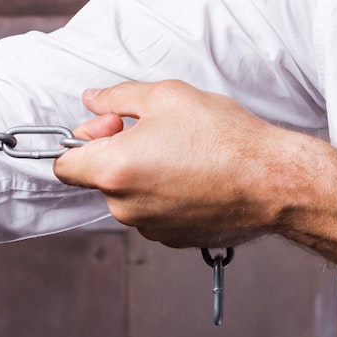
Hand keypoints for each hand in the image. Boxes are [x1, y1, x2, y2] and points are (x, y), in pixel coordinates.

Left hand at [52, 80, 309, 246]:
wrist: (273, 182)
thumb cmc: (224, 138)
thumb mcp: (166, 96)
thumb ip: (117, 98)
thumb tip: (92, 100)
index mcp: (112, 170)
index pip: (63, 165)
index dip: (84, 139)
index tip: (113, 126)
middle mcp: (124, 206)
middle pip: (99, 178)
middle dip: (119, 154)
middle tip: (158, 132)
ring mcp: (149, 227)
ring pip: (129, 196)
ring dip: (145, 175)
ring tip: (186, 153)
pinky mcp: (173, 240)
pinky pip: (155, 212)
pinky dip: (166, 195)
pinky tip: (197, 177)